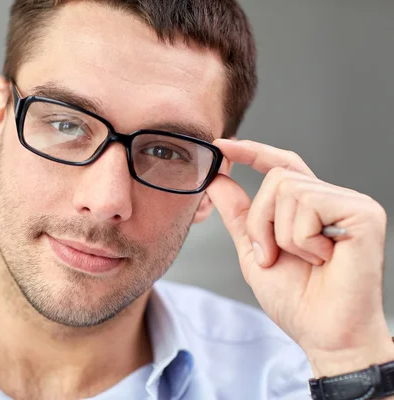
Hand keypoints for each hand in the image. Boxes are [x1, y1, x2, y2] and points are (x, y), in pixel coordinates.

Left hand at [206, 139, 393, 376]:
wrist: (323, 333)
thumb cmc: (296, 299)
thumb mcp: (254, 251)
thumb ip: (238, 215)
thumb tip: (216, 180)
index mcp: (308, 207)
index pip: (281, 165)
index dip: (252, 152)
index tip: (222, 145)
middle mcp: (331, 198)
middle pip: (276, 179)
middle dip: (260, 222)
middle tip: (273, 255)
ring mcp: (350, 203)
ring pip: (287, 189)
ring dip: (280, 234)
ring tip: (304, 261)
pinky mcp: (363, 212)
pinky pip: (308, 204)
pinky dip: (302, 239)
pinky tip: (323, 259)